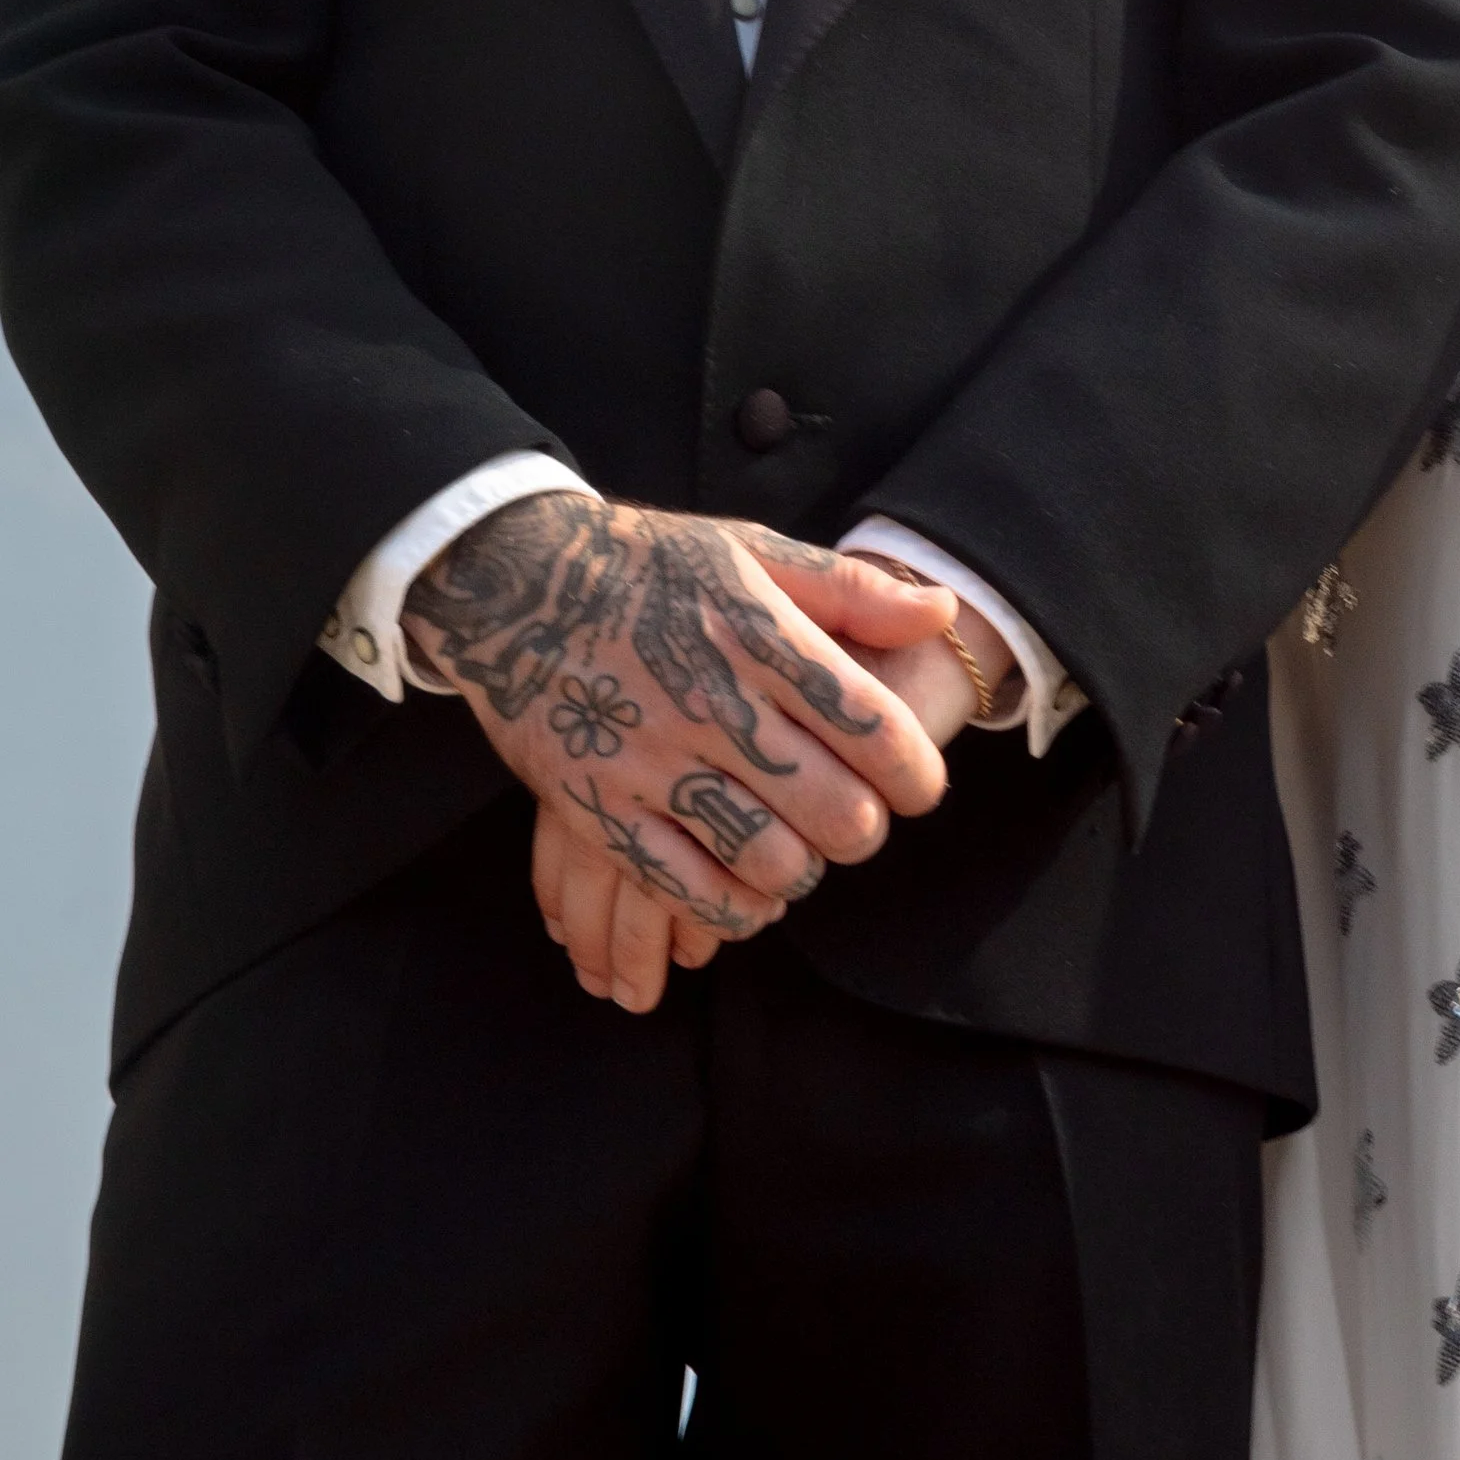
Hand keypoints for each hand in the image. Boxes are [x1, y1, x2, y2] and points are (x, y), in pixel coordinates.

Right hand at [409, 494, 958, 1002]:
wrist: (516, 581)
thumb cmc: (649, 564)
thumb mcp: (749, 548)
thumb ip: (850, 589)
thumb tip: (942, 612)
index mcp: (756, 633)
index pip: (869, 722)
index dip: (913, 770)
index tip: (920, 789)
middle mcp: (709, 700)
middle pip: (830, 806)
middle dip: (863, 830)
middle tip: (860, 826)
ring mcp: (649, 760)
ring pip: (765, 858)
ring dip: (801, 871)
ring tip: (803, 854)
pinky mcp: (597, 808)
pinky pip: (682, 889)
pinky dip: (730, 910)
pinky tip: (746, 894)